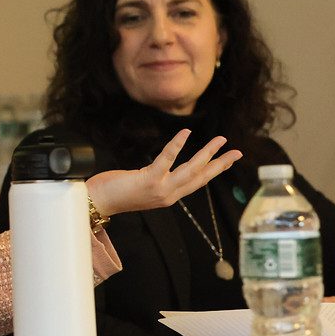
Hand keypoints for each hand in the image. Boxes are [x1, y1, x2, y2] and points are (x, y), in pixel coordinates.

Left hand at [86, 130, 241, 216]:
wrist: (97, 202)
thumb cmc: (115, 192)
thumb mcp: (142, 186)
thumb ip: (156, 177)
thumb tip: (162, 166)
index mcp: (169, 196)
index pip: (197, 182)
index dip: (214, 171)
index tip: (228, 160)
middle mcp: (169, 195)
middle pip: (201, 178)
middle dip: (220, 164)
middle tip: (237, 152)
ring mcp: (160, 189)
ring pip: (191, 170)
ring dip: (208, 154)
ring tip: (220, 140)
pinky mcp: (148, 180)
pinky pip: (166, 160)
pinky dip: (177, 145)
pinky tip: (186, 132)